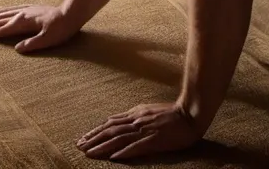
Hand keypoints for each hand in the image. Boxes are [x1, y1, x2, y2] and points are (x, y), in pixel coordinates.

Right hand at [0, 3, 79, 52]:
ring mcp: (23, 10)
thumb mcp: (48, 39)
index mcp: (22, 22)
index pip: (1, 29)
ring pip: (0, 14)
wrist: (71, 13)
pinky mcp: (27, 9)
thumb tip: (16, 49)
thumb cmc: (61, 28)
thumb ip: (32, 44)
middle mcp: (20, 14)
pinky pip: (7, 10)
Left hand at [76, 102, 203, 160]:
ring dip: (103, 146)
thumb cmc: (170, 115)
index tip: (83, 138)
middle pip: (110, 130)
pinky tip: (114, 158)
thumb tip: (116, 121)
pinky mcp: (155, 139)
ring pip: (119, 139)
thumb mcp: (147, 111)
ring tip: (90, 153)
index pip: (109, 123)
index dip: (95, 131)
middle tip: (79, 146)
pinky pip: (137, 147)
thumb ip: (132, 117)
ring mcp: (144, 130)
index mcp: (134, 114)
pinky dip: (125, 152)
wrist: (189, 114)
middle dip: (93, 139)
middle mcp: (135, 121)